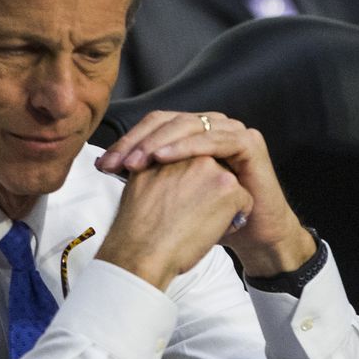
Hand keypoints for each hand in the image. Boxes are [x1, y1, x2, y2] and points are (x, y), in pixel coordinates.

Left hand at [94, 111, 315, 277]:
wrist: (253, 237)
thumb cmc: (212, 219)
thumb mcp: (175, 193)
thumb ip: (152, 173)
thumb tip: (110, 164)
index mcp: (195, 133)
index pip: (156, 125)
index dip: (128, 141)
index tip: (104, 164)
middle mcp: (214, 126)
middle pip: (168, 121)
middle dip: (137, 141)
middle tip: (115, 163)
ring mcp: (233, 132)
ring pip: (188, 126)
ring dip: (157, 142)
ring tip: (135, 161)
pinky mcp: (249, 144)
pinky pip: (213, 139)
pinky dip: (186, 147)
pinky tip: (162, 159)